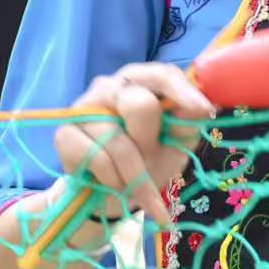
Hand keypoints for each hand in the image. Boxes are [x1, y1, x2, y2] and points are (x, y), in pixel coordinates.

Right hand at [53, 63, 215, 226]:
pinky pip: (97, 159)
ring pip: (118, 141)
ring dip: (134, 174)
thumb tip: (203, 106)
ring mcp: (84, 107)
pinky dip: (113, 180)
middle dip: (150, 142)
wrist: (112, 195)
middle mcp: (110, 86)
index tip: (203, 110)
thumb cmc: (149, 159)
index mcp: (140, 81)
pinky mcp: (65, 133)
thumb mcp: (177, 142)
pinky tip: (114, 184)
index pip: (162, 74)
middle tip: (151, 158)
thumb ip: (188, 121)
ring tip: (137, 186)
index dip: (182, 91)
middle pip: (138, 104)